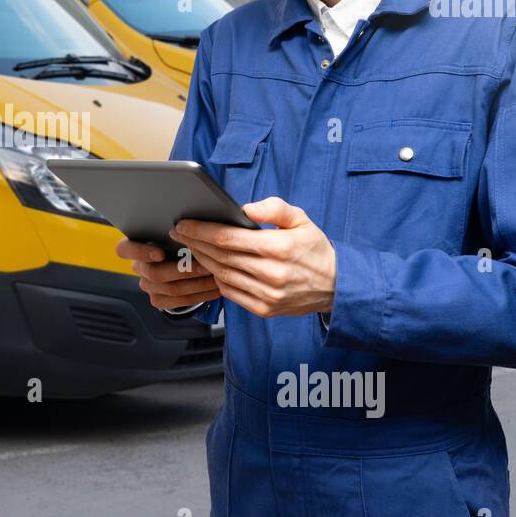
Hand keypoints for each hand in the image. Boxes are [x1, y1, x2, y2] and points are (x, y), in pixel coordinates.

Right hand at [116, 238, 221, 310]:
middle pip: (154, 273)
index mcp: (134, 247)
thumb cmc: (175, 242)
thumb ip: (175, 230)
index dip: (141, 253)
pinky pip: (180, 301)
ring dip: (198, 283)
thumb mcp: (171, 233)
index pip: (124, 250)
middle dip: (183, 270)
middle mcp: (139, 267)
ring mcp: (148, 286)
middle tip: (204, 264)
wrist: (177, 263)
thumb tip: (192, 224)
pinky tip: (214, 289)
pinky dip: (200, 295)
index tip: (160, 253)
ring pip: (171, 289)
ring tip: (215, 275)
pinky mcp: (158, 300)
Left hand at [170, 197, 336, 317]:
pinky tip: (210, 267)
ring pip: (222, 275)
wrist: (337, 286)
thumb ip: (274, 208)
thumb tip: (245, 208)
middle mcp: (271, 274)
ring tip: (191, 247)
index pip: (228, 238)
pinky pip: (230, 293)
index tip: (184, 224)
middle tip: (178, 233)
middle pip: (220, 257)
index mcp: (279, 248)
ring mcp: (267, 295)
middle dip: (195, 243)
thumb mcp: (301, 219)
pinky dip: (217, 279)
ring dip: (202, 261)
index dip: (201, 230)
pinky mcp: (264, 309)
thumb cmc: (315, 249)